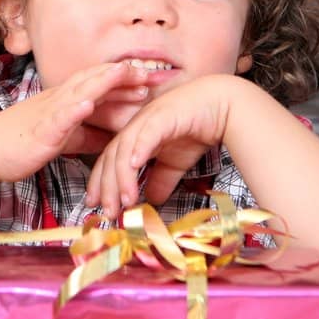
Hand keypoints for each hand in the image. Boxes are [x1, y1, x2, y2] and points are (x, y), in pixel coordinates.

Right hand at [0, 62, 150, 184]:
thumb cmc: (22, 143)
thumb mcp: (64, 139)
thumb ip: (88, 135)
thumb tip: (112, 139)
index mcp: (66, 102)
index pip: (99, 85)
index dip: (124, 80)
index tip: (149, 79)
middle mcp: (59, 100)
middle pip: (95, 81)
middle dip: (123, 76)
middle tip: (152, 72)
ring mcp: (50, 112)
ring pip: (80, 91)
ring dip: (103, 81)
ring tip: (124, 73)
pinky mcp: (41, 130)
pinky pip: (58, 117)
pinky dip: (74, 109)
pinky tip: (87, 104)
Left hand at [85, 74, 241, 216]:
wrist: (222, 106)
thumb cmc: (197, 129)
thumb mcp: (175, 162)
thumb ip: (161, 180)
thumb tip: (152, 201)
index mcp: (134, 136)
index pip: (109, 161)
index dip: (101, 184)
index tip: (96, 206)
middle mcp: (135, 126)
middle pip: (110, 157)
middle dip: (107, 187)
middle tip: (108, 212)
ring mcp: (148, 118)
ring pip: (124, 148)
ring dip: (122, 177)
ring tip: (126, 201)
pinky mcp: (164, 114)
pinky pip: (147, 133)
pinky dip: (139, 149)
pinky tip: (134, 165)